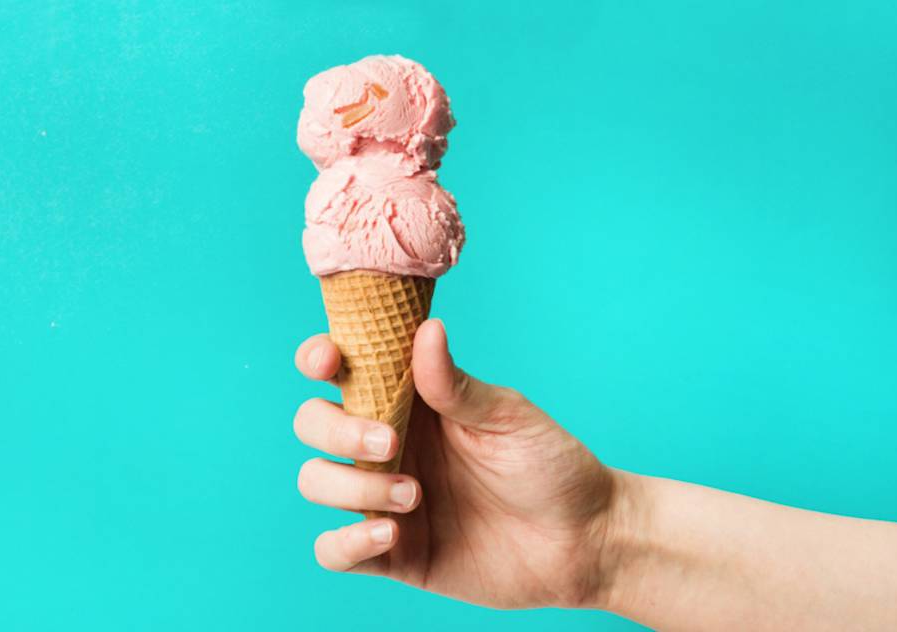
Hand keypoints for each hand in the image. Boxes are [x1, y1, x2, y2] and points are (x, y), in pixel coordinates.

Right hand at [293, 319, 616, 608]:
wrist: (583, 541)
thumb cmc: (550, 466)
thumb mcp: (507, 416)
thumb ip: (455, 384)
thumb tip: (427, 329)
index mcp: (411, 402)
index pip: (342, 371)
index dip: (318, 359)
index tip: (330, 362)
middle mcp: (389, 445)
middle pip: (313, 423)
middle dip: (335, 429)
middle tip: (392, 441)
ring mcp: (384, 498)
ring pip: (315, 481)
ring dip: (350, 485)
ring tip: (415, 495)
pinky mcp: (392, 554)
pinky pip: (332, 550)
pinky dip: (345, 542)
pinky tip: (391, 534)